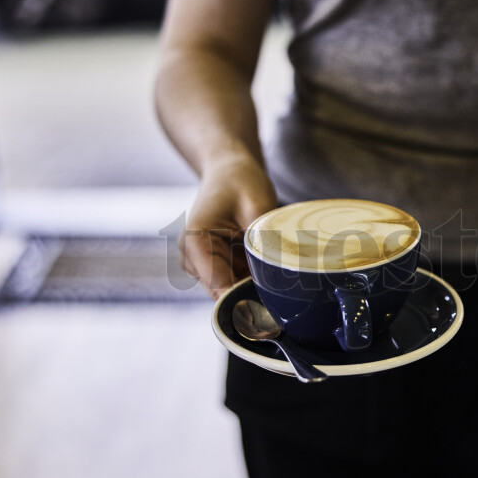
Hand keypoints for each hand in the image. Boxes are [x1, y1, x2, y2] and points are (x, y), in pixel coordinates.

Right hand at [180, 158, 278, 298]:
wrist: (229, 168)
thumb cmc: (241, 181)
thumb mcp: (258, 209)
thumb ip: (264, 243)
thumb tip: (283, 275)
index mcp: (195, 243)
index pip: (220, 288)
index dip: (248, 301)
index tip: (276, 309)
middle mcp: (191, 258)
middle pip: (225, 294)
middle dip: (254, 296)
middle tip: (286, 293)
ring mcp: (200, 263)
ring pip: (232, 290)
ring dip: (254, 287)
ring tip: (280, 275)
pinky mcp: (213, 263)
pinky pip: (235, 281)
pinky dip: (253, 278)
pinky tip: (269, 268)